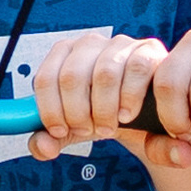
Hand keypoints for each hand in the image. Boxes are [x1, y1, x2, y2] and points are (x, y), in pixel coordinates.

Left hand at [28, 28, 168, 156]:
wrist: (142, 115)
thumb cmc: (103, 113)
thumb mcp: (75, 128)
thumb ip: (52, 139)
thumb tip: (42, 146)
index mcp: (63, 55)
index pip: (45, 78)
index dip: (49, 109)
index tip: (59, 130)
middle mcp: (89, 44)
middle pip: (71, 77)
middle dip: (77, 113)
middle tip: (87, 130)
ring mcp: (120, 44)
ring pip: (104, 74)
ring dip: (104, 110)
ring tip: (108, 126)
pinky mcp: (148, 51)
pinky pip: (136, 69)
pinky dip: (130, 98)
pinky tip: (127, 114)